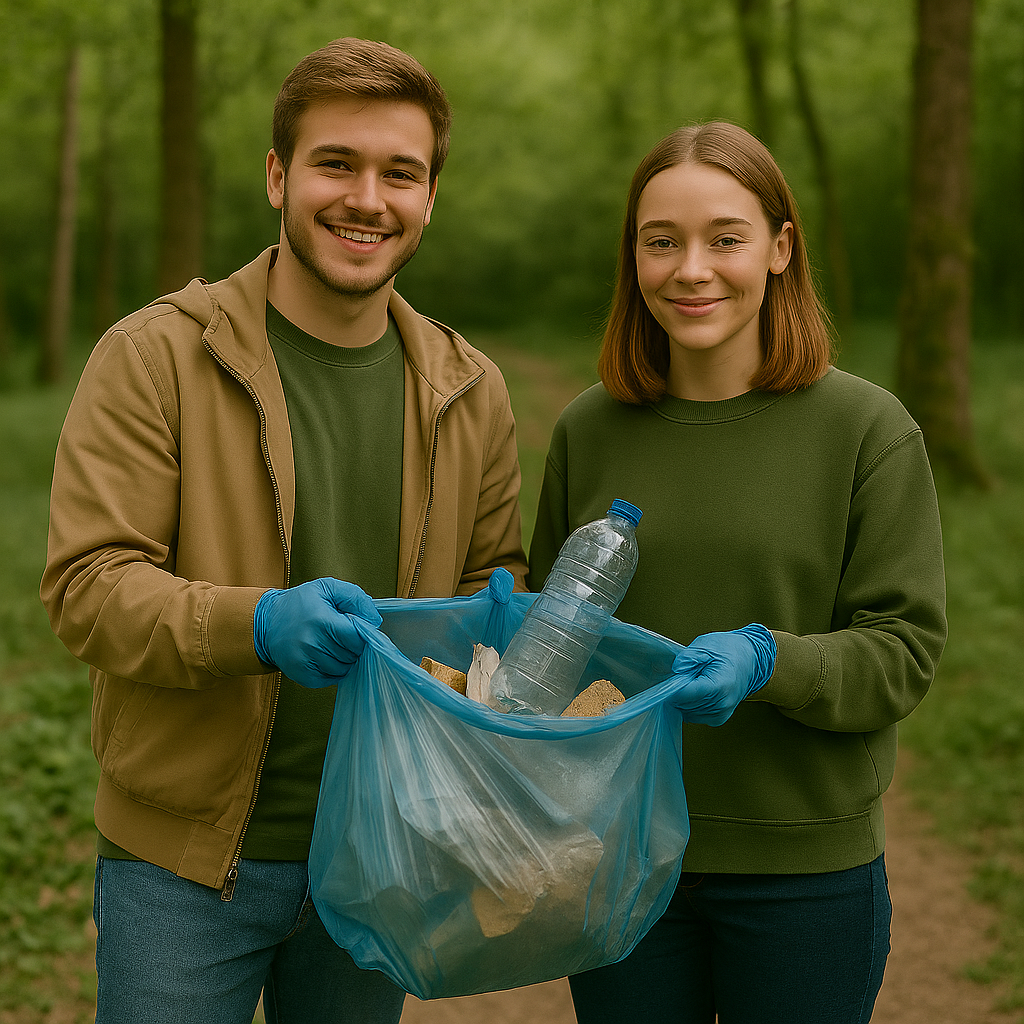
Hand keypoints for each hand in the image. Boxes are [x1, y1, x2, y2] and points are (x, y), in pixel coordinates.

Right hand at [253, 578, 381, 687]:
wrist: (266, 622)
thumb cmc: (301, 603)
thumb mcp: (327, 587)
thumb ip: (355, 598)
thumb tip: (374, 620)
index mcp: (321, 620)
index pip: (357, 638)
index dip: (361, 635)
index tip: (354, 629)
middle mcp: (312, 643)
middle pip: (351, 655)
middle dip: (353, 647)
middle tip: (342, 636)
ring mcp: (305, 661)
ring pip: (343, 669)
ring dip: (344, 659)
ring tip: (333, 645)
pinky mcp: (301, 675)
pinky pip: (330, 680)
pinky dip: (333, 671)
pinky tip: (325, 657)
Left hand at [667, 624, 775, 725]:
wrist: (750, 659)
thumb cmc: (728, 650)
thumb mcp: (705, 645)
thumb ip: (687, 658)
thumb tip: (675, 672)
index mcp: (719, 685)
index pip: (683, 695)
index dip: (673, 686)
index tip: (673, 677)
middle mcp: (721, 704)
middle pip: (683, 705)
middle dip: (679, 690)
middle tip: (687, 675)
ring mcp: (721, 713)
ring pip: (686, 712)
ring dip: (685, 698)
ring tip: (696, 681)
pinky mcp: (718, 718)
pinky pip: (694, 716)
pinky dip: (691, 705)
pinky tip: (699, 691)